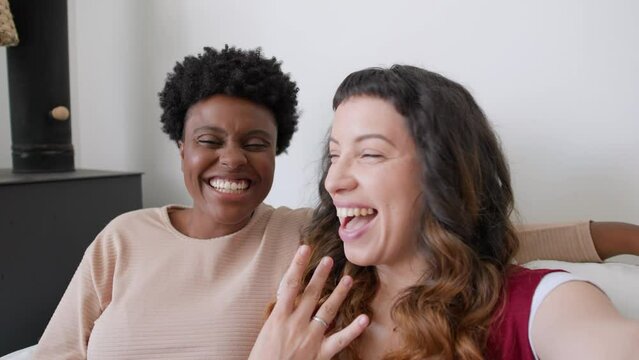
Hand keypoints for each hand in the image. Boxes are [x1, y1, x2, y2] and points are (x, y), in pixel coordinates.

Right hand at [249, 245, 368, 359]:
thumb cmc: (262, 358)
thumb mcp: (266, 333)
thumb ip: (279, 317)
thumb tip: (288, 301)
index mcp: (279, 317)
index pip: (290, 284)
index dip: (298, 264)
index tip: (305, 248)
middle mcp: (296, 323)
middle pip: (311, 293)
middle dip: (320, 275)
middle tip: (329, 259)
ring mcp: (310, 337)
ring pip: (327, 310)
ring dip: (339, 293)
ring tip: (349, 279)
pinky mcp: (320, 353)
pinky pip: (340, 340)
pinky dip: (353, 329)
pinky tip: (364, 318)